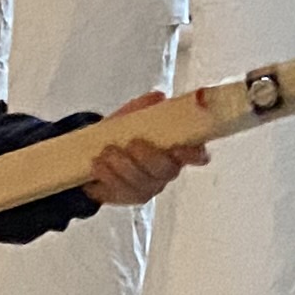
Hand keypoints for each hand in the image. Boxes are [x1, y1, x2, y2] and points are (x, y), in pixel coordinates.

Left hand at [84, 104, 209, 206]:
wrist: (98, 150)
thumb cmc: (125, 133)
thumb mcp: (134, 116)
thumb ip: (146, 106)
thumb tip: (158, 97)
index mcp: (177, 150)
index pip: (197, 155)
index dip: (193, 154)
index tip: (178, 147)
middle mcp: (167, 172)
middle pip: (166, 171)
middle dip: (148, 158)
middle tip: (132, 144)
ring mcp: (149, 187)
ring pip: (142, 183)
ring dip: (123, 168)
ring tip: (106, 153)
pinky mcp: (128, 197)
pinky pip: (121, 193)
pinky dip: (108, 178)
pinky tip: (98, 166)